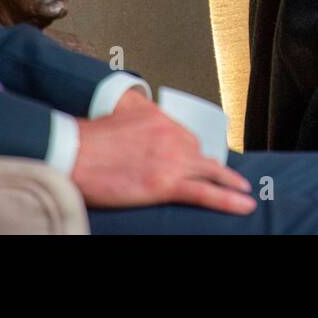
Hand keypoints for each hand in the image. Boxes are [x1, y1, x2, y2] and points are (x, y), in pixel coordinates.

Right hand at [71, 93, 255, 213]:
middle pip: (202, 155)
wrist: (72, 151)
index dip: (194, 154)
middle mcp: (172, 137)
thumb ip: (139, 115)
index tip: (199, 162)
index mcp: (162, 119)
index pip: (188, 138)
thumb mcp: (120, 113)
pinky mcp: (165, 184)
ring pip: (212, 173)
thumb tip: (144, 118)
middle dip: (216, 169)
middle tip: (230, 178)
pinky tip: (242, 204)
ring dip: (232, 183)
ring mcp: (171, 160)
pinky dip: (228, 199)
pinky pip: (205, 193)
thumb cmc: (88, 138)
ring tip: (245, 193)